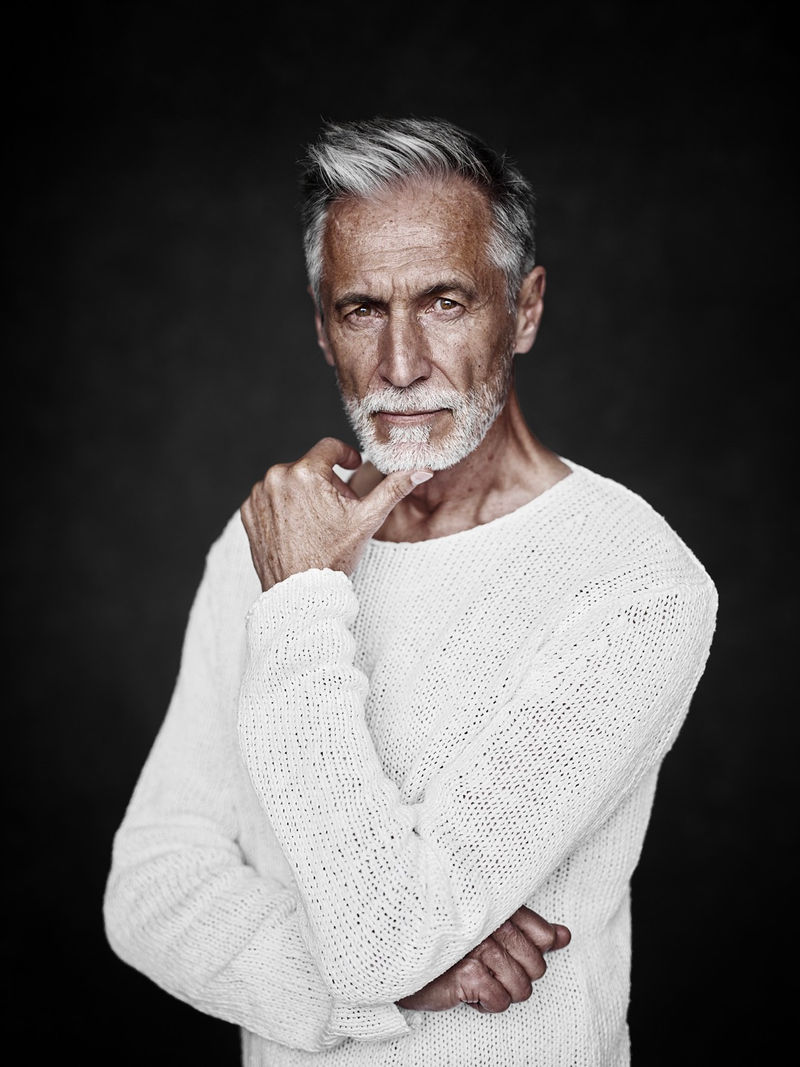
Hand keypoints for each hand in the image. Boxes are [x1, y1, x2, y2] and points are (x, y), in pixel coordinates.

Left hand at [240, 438, 431, 590]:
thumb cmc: (334, 557)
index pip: (329, 447)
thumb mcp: (367, 520)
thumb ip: (393, 489)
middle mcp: (276, 477)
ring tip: (317, 521)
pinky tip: (297, 527)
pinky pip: (269, 497)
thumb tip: (421, 469)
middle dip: (326, 481)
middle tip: (338, 509)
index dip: (346, 456)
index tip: (352, 467)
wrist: (300, 592)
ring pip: (288, 480)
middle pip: (309, 466)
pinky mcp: (248, 511)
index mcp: (305, 473)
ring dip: (304, 492)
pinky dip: (283, 506)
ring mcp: (258, 495)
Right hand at [396, 906, 570, 1013]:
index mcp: (499, 908)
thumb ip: (529, 931)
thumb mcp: (491, 929)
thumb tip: (565, 937)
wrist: (402, 955)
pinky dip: (485, 1004)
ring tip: (477, 979)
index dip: (532, 952)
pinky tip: (467, 990)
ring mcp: (480, 948)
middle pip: (536, 966)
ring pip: (521, 988)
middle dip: (517, 977)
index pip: (542, 934)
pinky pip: (500, 1002)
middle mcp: (492, 923)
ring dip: (500, 992)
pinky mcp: (468, 973)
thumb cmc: (449, 943)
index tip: (508, 953)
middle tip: (489, 969)